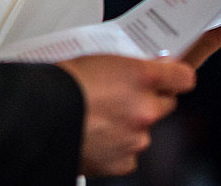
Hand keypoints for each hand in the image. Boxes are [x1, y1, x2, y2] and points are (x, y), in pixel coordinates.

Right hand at [55, 54, 195, 177]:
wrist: (37, 116)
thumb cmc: (57, 84)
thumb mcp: (95, 59)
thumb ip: (126, 68)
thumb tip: (136, 71)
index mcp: (141, 76)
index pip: (183, 77)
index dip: (176, 76)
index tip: (172, 76)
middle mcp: (145, 109)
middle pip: (166, 105)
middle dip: (149, 100)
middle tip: (124, 96)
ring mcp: (136, 138)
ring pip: (144, 130)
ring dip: (129, 125)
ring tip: (98, 117)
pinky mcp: (123, 162)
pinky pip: (129, 154)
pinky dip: (116, 148)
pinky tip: (96, 136)